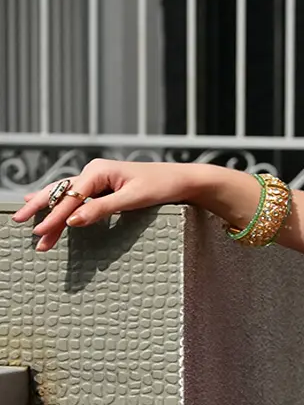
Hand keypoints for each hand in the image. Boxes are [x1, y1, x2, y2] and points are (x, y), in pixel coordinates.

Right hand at [11, 160, 256, 252]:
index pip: (70, 198)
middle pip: (61, 193)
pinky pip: (76, 196)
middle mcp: (93, 172)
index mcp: (98, 171)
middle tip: (20, 224)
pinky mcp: (104, 187)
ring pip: (65, 195)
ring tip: (26, 219)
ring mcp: (98, 179)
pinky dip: (60, 202)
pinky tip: (45, 204)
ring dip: (48, 209)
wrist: (182, 179)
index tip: (41, 233)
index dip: (54, 217)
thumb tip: (74, 221)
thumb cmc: (162, 187)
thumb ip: (102, 209)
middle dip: (41, 210)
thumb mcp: (133, 200)